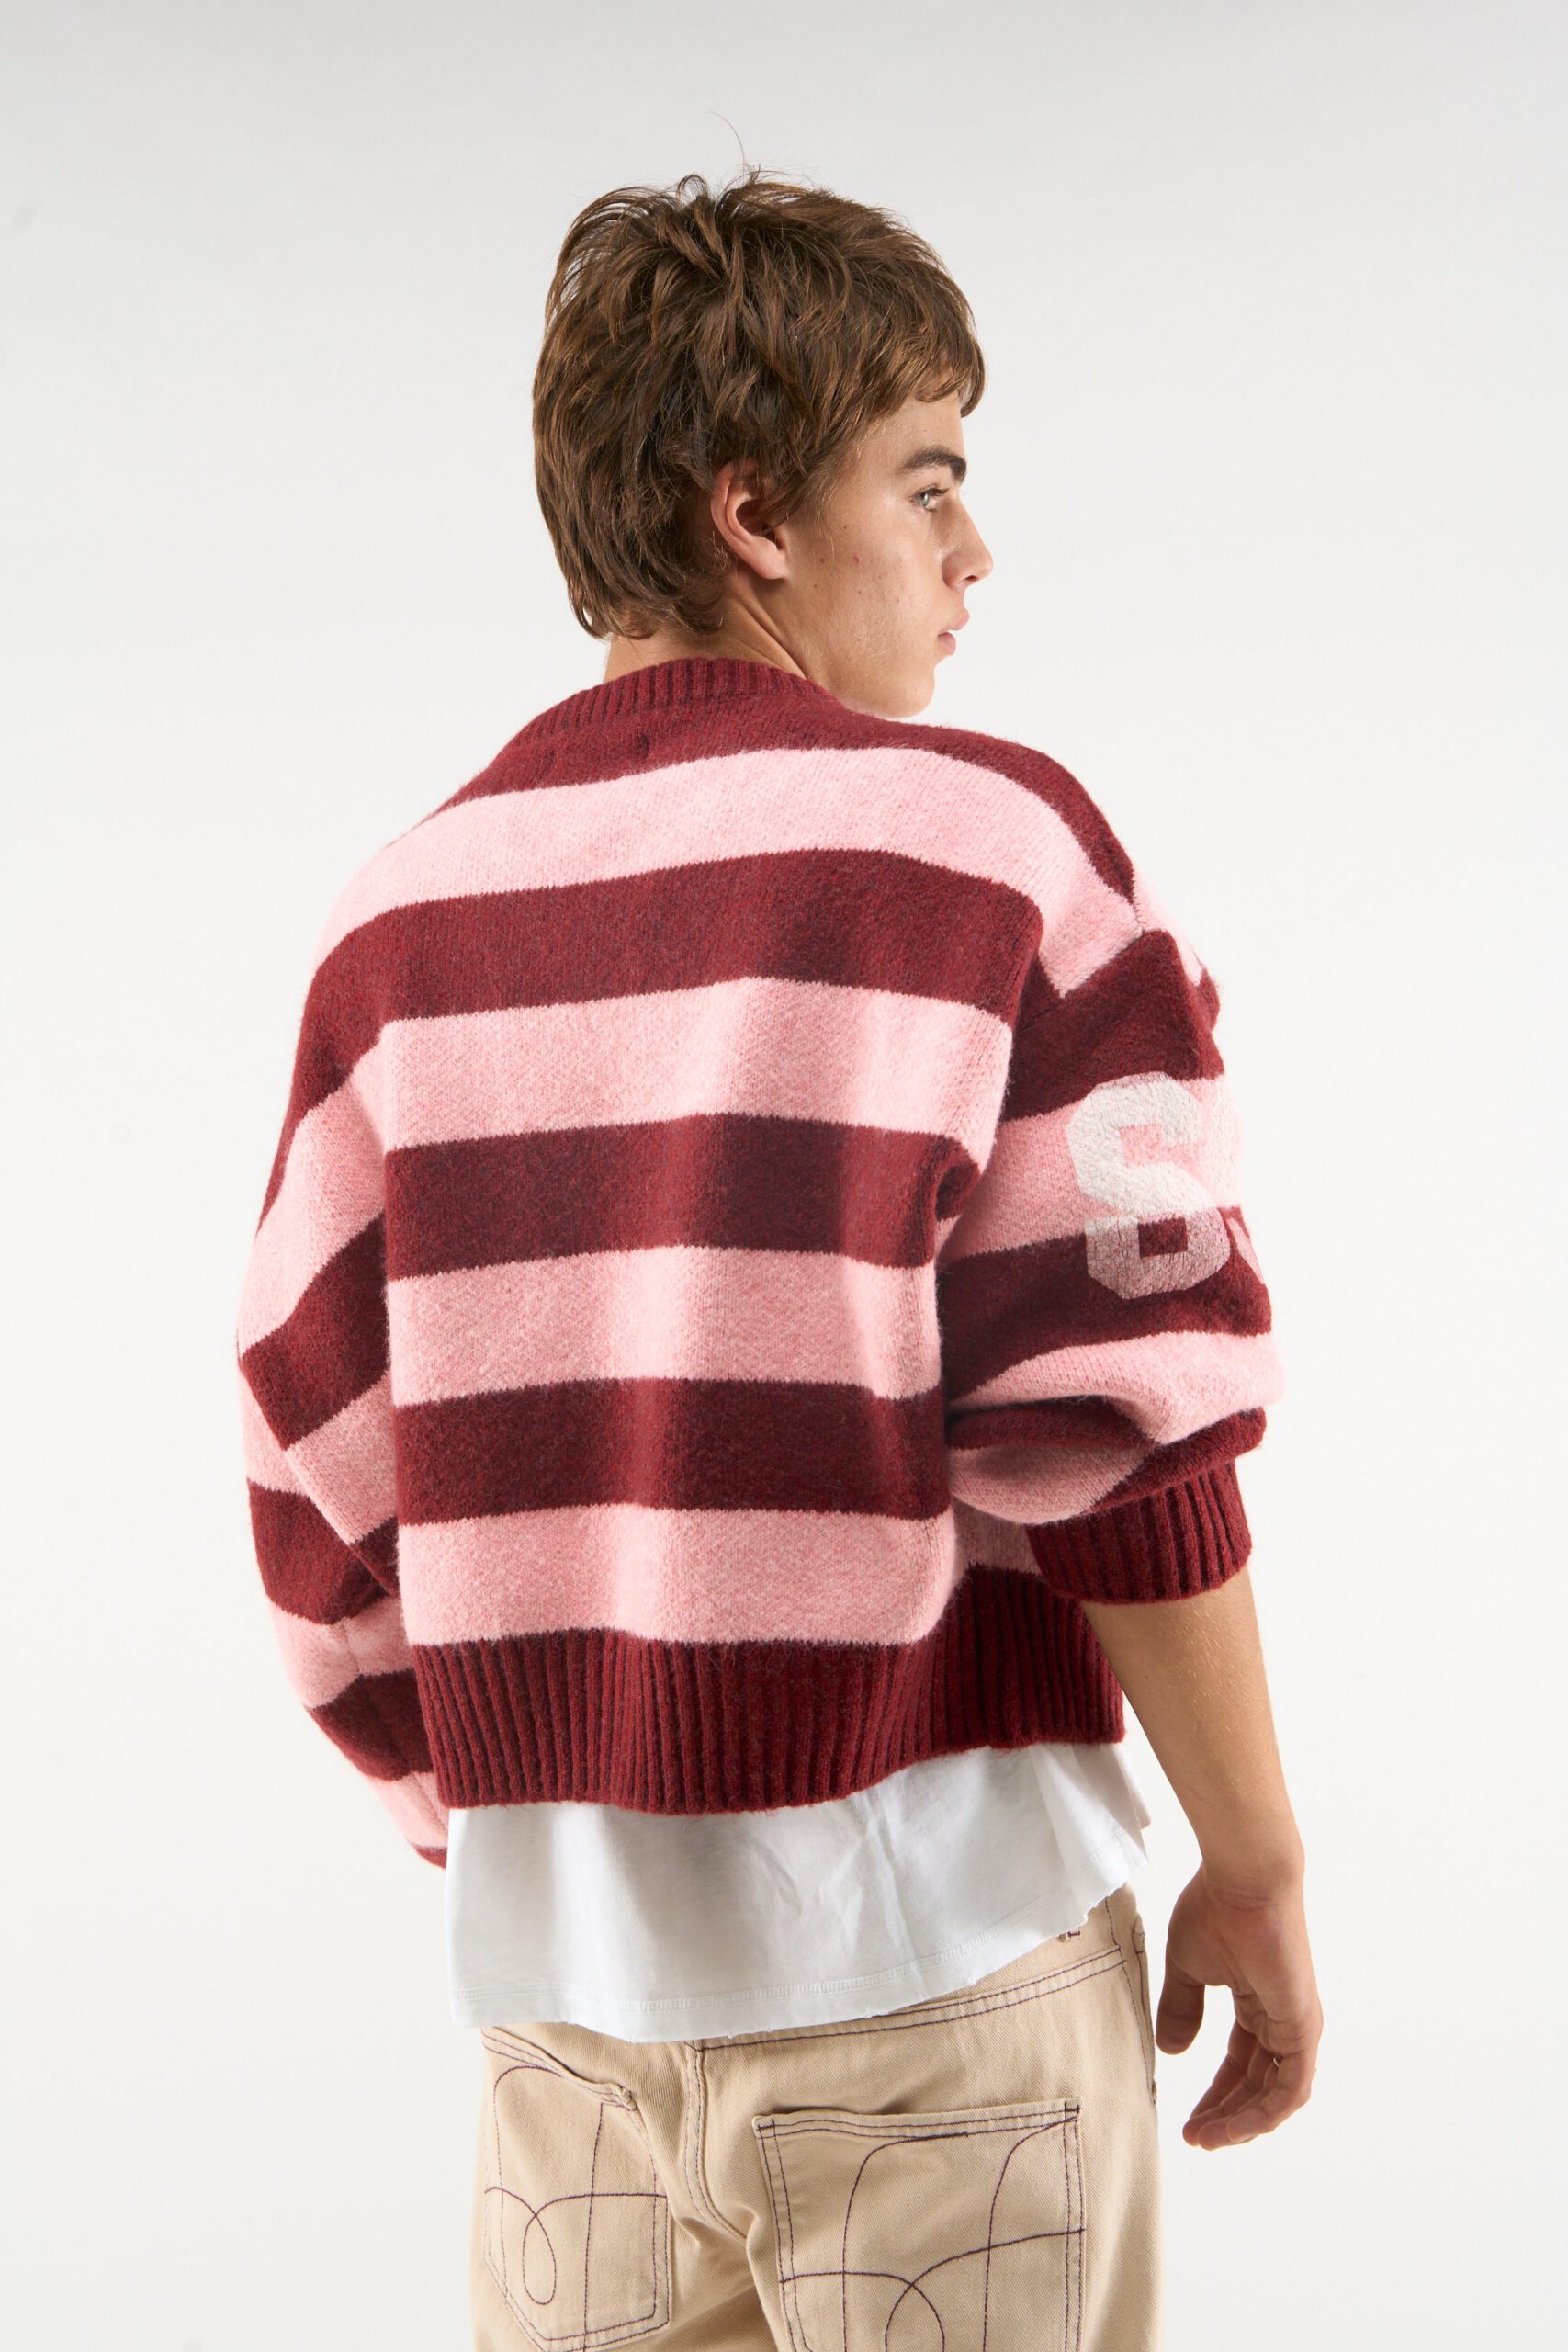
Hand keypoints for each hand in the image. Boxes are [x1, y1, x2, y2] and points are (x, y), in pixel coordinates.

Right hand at [1155, 1861, 1321, 2148]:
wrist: (1244, 1880)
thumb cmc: (1216, 1909)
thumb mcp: (1188, 1967)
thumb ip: (1182, 2009)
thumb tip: (1172, 2052)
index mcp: (1258, 2003)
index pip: (1240, 2063)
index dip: (1216, 2094)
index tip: (1187, 2120)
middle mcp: (1281, 2020)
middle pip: (1256, 2085)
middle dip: (1225, 2114)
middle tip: (1194, 2137)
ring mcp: (1296, 2026)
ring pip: (1275, 2095)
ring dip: (1241, 2122)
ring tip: (1206, 2139)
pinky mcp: (1302, 2028)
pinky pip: (1289, 2088)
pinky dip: (1264, 2114)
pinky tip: (1233, 2128)